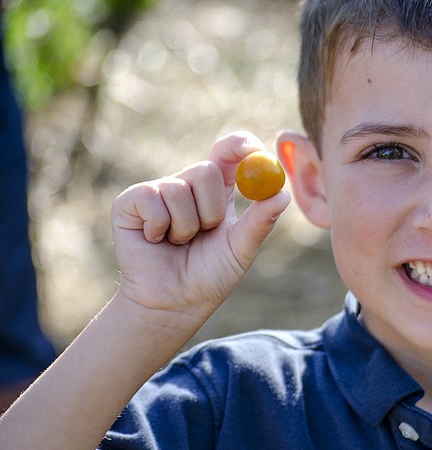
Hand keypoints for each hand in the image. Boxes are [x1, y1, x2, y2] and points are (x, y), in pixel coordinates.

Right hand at [110, 131, 290, 330]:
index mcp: (219, 191)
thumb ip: (259, 223)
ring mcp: (159, 191)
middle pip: (206, 169)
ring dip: (186, 225)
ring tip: (179, 242)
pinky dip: (161, 227)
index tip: (253, 150)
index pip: (229, 153)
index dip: (240, 145)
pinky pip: (153, 199)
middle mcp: (188, 185)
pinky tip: (157, 240)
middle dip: (212, 208)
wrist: (173, 304)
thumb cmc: (209, 276)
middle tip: (207, 231)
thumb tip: (282, 195)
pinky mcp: (131, 202)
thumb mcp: (240, 250)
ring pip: (180, 188)